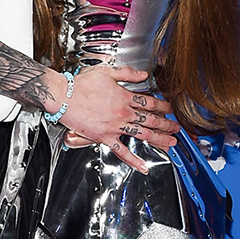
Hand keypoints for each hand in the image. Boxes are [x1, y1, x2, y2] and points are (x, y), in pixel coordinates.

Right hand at [56, 65, 180, 172]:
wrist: (64, 97)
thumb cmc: (81, 85)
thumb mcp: (106, 72)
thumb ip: (127, 73)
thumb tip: (143, 74)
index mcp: (124, 96)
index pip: (150, 102)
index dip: (163, 105)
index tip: (169, 109)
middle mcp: (122, 113)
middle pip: (150, 119)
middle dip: (166, 124)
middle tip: (176, 128)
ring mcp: (115, 127)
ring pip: (142, 135)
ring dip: (159, 139)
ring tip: (171, 143)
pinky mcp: (105, 137)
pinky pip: (122, 151)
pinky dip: (134, 160)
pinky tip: (143, 166)